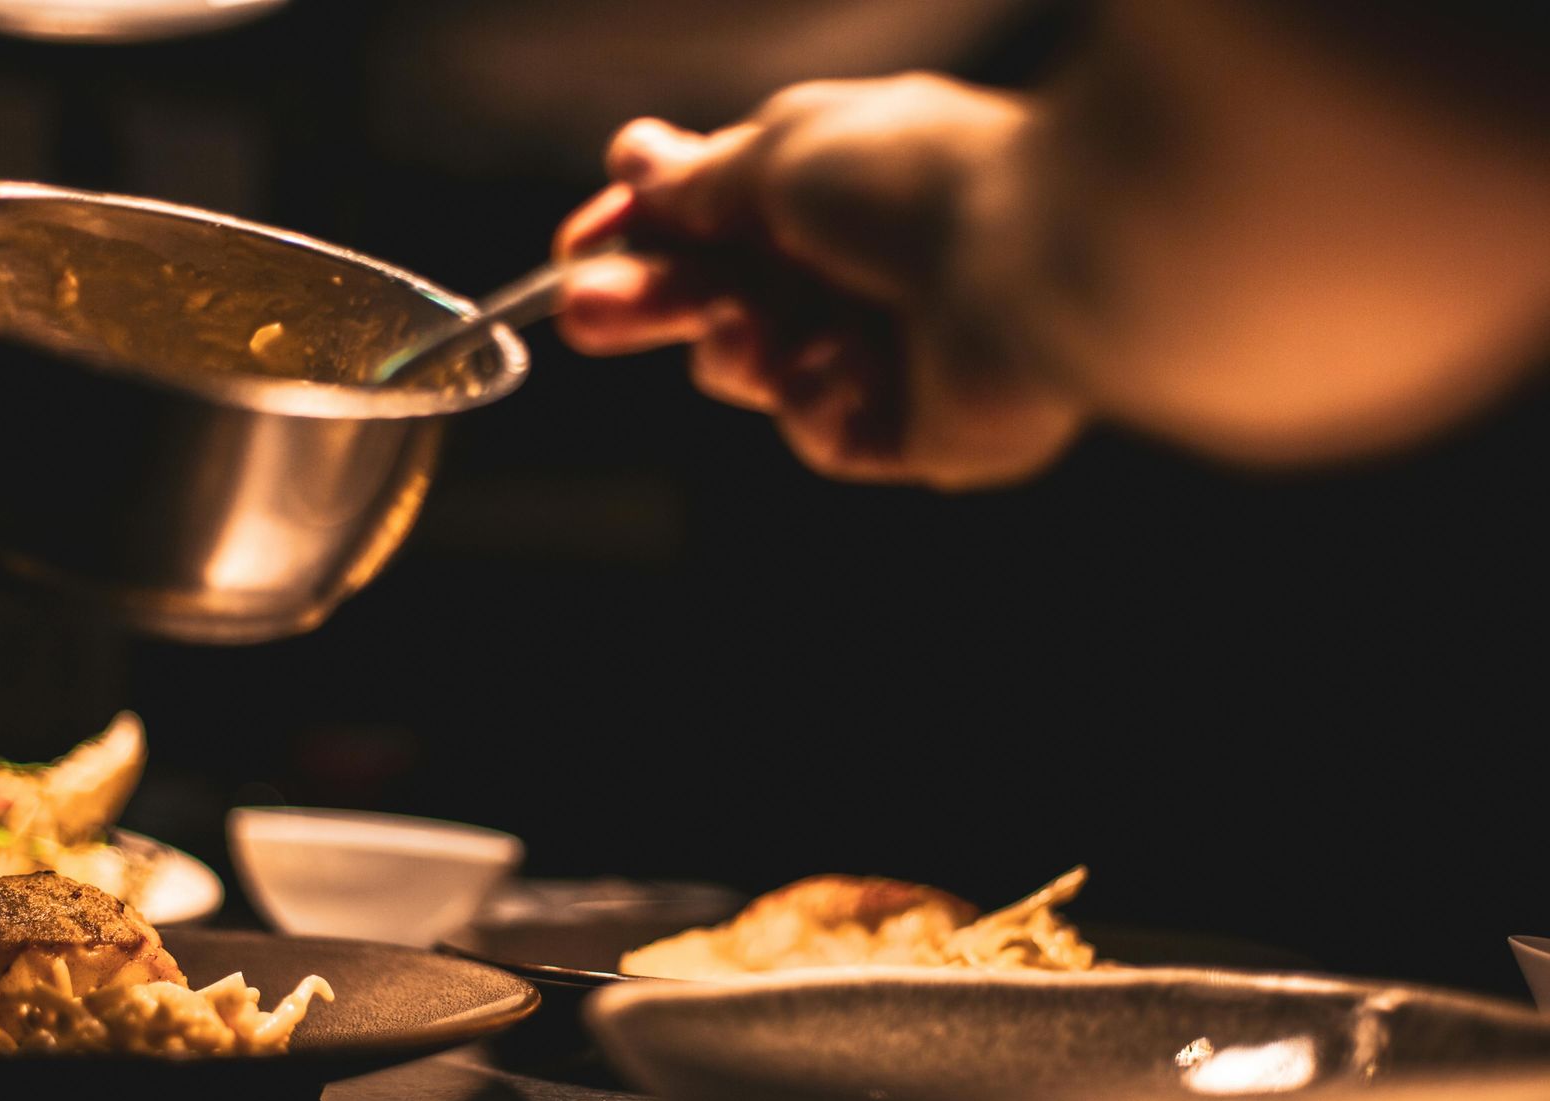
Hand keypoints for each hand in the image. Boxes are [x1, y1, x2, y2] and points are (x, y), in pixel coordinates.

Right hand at [555, 75, 1082, 488]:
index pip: (713, 219)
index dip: (640, 235)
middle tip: (580, 312)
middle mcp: (856, 269)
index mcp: (833, 189)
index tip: (573, 251)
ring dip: (737, 351)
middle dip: (650, 302)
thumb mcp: (783, 153)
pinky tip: (846, 368)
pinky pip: (821, 430)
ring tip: (747, 330)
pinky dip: (818, 399)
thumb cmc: (918, 181)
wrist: (1042, 261)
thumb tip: (634, 162)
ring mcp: (885, 352)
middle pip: (720, 297)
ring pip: (758, 370)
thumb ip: (701, 177)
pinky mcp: (912, 432)